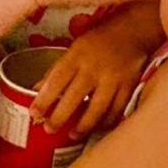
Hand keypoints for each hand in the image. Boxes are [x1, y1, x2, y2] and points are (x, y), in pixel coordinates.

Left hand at [29, 29, 149, 138]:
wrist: (133, 32)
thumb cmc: (99, 40)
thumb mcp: (75, 48)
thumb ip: (58, 69)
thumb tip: (37, 90)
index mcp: (77, 55)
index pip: (57, 80)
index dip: (44, 99)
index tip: (34, 113)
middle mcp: (94, 68)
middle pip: (74, 98)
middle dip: (60, 117)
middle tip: (50, 129)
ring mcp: (113, 79)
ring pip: (97, 109)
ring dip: (83, 126)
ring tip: (73, 135)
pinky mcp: (129, 86)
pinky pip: (116, 110)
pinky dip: (106, 122)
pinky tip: (97, 128)